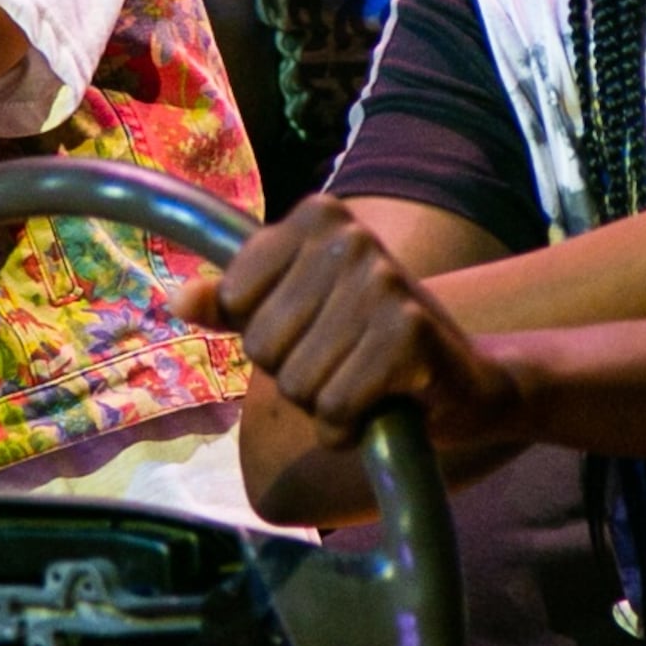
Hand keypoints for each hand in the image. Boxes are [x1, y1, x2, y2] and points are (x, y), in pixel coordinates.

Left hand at [206, 198, 532, 453]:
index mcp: (320, 218)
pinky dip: (349, 427)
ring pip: (297, 383)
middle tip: (345, 362)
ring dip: (325, 404)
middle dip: (296, 374)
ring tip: (365, 384)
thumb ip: (236, 305)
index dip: (266, 334)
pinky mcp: (410, 334)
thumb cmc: (370, 343)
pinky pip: (336, 408)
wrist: (468, 379)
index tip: (312, 330)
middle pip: (264, 346)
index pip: (236, 299)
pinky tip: (382, 406)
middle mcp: (353, 238)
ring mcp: (385, 283)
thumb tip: (178, 299)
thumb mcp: (298, 312)